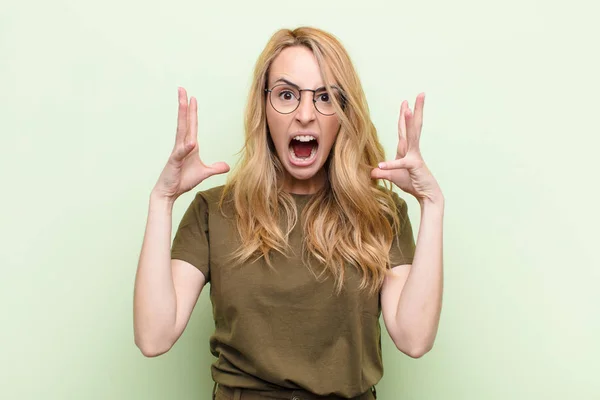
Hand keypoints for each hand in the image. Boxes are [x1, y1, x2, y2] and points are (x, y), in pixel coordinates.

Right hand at [152, 87, 229, 201]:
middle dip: (184, 105)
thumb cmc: (182, 180)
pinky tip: (190, 142)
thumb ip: (215, 168)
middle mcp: (182, 145)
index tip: (193, 97)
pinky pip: (181, 153)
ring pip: (181, 131)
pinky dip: (186, 147)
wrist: (169, 192)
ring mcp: (178, 152)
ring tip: (183, 102)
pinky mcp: (174, 162)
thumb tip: (226, 166)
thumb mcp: (204, 173)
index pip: (192, 125)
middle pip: (185, 122)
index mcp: (190, 145)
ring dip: (182, 116)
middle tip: (183, 89)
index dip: (193, 111)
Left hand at [371, 93, 441, 202]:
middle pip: (413, 126)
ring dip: (409, 122)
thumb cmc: (412, 183)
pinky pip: (400, 164)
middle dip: (415, 109)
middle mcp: (411, 149)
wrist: (426, 194)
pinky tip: (381, 165)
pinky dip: (391, 165)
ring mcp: (413, 156)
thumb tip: (371, 172)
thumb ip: (382, 173)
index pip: (404, 129)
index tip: (405, 103)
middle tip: (421, 94)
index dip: (403, 116)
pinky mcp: (413, 166)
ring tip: (408, 108)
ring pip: (412, 136)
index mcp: (406, 149)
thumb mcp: (392, 177)